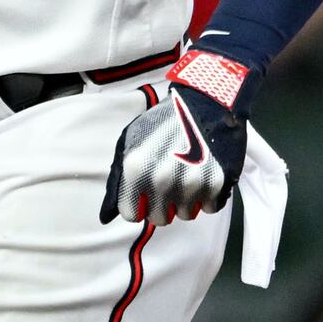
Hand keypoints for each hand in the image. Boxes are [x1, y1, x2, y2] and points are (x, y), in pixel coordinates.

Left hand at [100, 49, 249, 225]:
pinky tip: (204, 174)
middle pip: (158, 219)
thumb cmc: (163, 122)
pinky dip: (207, 196)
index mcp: (136, 168)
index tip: (145, 192)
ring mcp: (190, 182)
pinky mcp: (216, 182)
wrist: (205, 102)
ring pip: (184, 215)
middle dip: (162, 204)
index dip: (138, 204)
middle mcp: (162, 179)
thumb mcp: (130, 143)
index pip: (131, 215)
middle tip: (169, 181)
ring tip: (187, 174)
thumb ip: (117, 182)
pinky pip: (208, 208)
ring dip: (185, 200)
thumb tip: (105, 217)